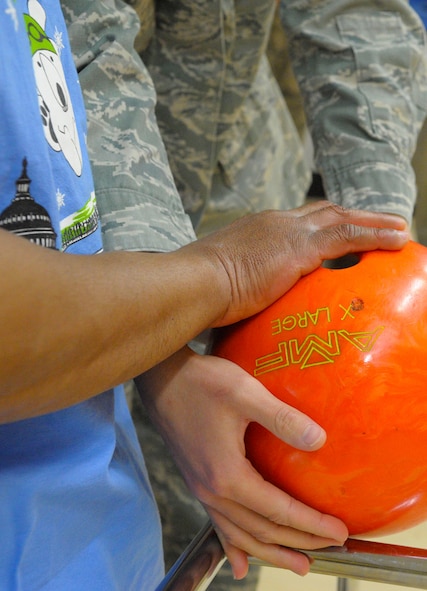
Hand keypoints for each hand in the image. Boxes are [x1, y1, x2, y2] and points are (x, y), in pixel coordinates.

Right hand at [136, 346, 348, 578]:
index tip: (340, 533)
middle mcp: (212, 491)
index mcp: (228, 475)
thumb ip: (282, 418)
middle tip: (331, 549)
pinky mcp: (196, 481)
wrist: (162, 379)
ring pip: (240, 534)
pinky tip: (238, 563)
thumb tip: (319, 440)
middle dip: (298, 543)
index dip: (312, 524)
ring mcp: (202, 489)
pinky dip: (233, 546)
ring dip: (271, 552)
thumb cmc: (201, 382)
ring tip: (297, 564)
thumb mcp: (245, 393)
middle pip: (261, 530)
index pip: (278, 511)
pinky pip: (218, 524)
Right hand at [194, 200, 408, 326]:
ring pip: (342, 217)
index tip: (338, 227)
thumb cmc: (199, 290)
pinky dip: (375, 236)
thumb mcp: (222, 279)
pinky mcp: (300, 248)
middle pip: (325, 210)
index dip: (323, 222)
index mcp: (258, 228)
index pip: (299, 219)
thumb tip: (239, 299)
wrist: (194, 283)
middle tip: (380, 222)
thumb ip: (238, 281)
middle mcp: (277, 222)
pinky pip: (348, 236)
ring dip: (374, 222)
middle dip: (354, 215)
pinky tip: (398, 240)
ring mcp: (289, 232)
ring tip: (400, 229)